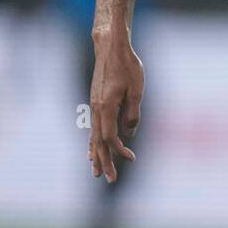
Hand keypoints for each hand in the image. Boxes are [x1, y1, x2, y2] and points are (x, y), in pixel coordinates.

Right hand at [88, 30, 143, 182]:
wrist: (111, 47)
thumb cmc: (127, 66)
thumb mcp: (137, 90)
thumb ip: (133, 113)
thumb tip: (129, 133)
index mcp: (106, 106)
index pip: (111, 137)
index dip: (120, 150)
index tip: (132, 158)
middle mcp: (96, 109)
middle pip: (99, 142)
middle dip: (105, 162)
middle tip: (110, 180)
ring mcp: (93, 106)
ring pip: (93, 137)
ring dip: (96, 156)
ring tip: (96, 173)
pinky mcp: (95, 102)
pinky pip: (92, 128)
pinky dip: (92, 143)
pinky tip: (91, 152)